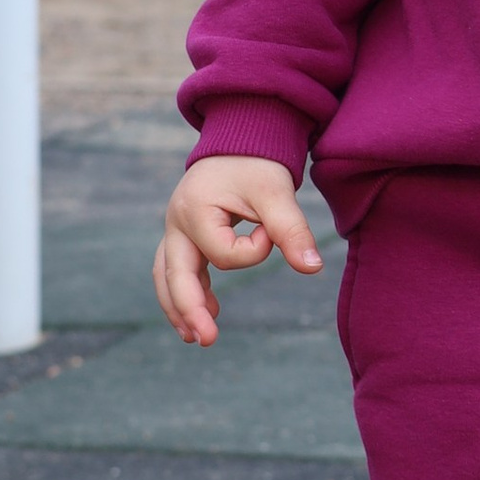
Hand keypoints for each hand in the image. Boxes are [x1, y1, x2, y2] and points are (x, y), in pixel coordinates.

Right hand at [154, 155, 324, 346]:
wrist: (241, 139)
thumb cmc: (257, 163)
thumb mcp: (277, 193)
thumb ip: (292, 230)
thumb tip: (312, 267)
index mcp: (194, 210)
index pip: (223, 254)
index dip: (255, 250)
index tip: (270, 229)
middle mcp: (176, 222)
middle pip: (173, 274)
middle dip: (188, 309)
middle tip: (206, 339)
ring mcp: (176, 229)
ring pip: (167, 275)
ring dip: (180, 306)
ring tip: (194, 338)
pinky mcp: (185, 233)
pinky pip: (176, 269)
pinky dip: (187, 292)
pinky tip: (207, 311)